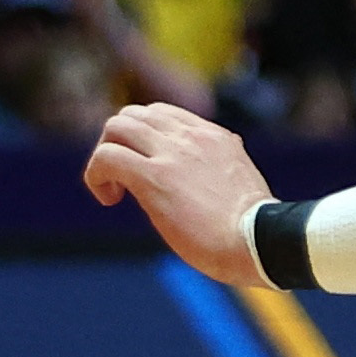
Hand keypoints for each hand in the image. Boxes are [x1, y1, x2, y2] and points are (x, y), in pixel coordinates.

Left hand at [86, 101, 272, 283]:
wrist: (259, 242)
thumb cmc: (253, 228)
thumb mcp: (240, 181)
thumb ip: (222, 165)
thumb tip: (218, 162)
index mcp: (213, 136)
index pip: (161, 114)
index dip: (142, 138)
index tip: (144, 169)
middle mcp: (191, 136)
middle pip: (134, 115)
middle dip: (118, 144)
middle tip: (121, 179)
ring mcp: (172, 153)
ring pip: (116, 127)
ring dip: (104, 156)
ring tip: (114, 189)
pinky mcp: (154, 177)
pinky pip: (107, 157)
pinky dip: (96, 175)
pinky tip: (109, 198)